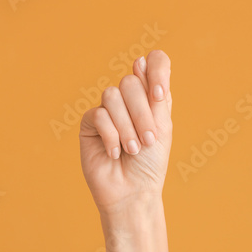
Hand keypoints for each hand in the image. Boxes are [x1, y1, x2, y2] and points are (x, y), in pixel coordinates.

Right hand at [79, 50, 171, 214]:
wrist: (132, 192)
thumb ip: (155, 95)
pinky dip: (110, 136)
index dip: (156, 70)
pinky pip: (98, 115)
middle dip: (141, 115)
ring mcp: (108, 111)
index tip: (159, 95)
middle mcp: (129, 101)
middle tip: (148, 141)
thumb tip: (141, 59)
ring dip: (126, 127)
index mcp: (150, 98)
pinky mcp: (90, 124)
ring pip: (112, 96)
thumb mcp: (161, 128)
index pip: (154, 63)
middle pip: (130, 82)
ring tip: (132, 150)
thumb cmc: (150, 164)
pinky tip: (114, 153)